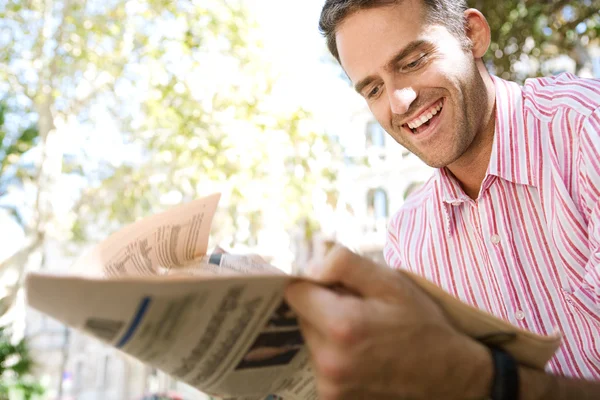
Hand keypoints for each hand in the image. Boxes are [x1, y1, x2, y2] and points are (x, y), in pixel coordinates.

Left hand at [285, 247, 491, 399]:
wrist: (449, 376)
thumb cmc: (421, 324)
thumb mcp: (390, 282)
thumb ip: (344, 264)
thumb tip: (308, 266)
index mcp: (341, 326)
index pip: (295, 292)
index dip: (315, 282)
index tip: (337, 285)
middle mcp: (329, 361)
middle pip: (302, 317)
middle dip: (323, 307)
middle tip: (360, 310)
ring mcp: (330, 386)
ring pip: (311, 341)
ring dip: (329, 333)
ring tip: (366, 335)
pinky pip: (321, 364)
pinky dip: (335, 356)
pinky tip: (364, 355)